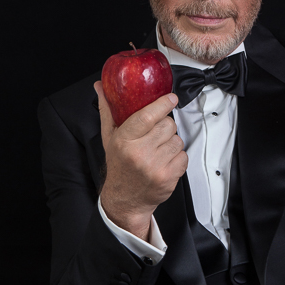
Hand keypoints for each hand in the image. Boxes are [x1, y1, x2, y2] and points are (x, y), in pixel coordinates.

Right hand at [95, 81, 187, 239]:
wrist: (125, 199)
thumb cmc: (119, 165)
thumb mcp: (109, 137)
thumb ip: (107, 110)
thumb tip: (100, 86)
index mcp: (123, 141)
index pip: (147, 116)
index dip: (162, 104)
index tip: (171, 98)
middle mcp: (138, 154)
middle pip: (168, 125)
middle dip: (166, 126)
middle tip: (156, 134)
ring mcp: (154, 167)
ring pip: (178, 140)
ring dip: (172, 142)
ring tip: (158, 150)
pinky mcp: (168, 178)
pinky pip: (184, 156)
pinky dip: (178, 157)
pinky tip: (164, 161)